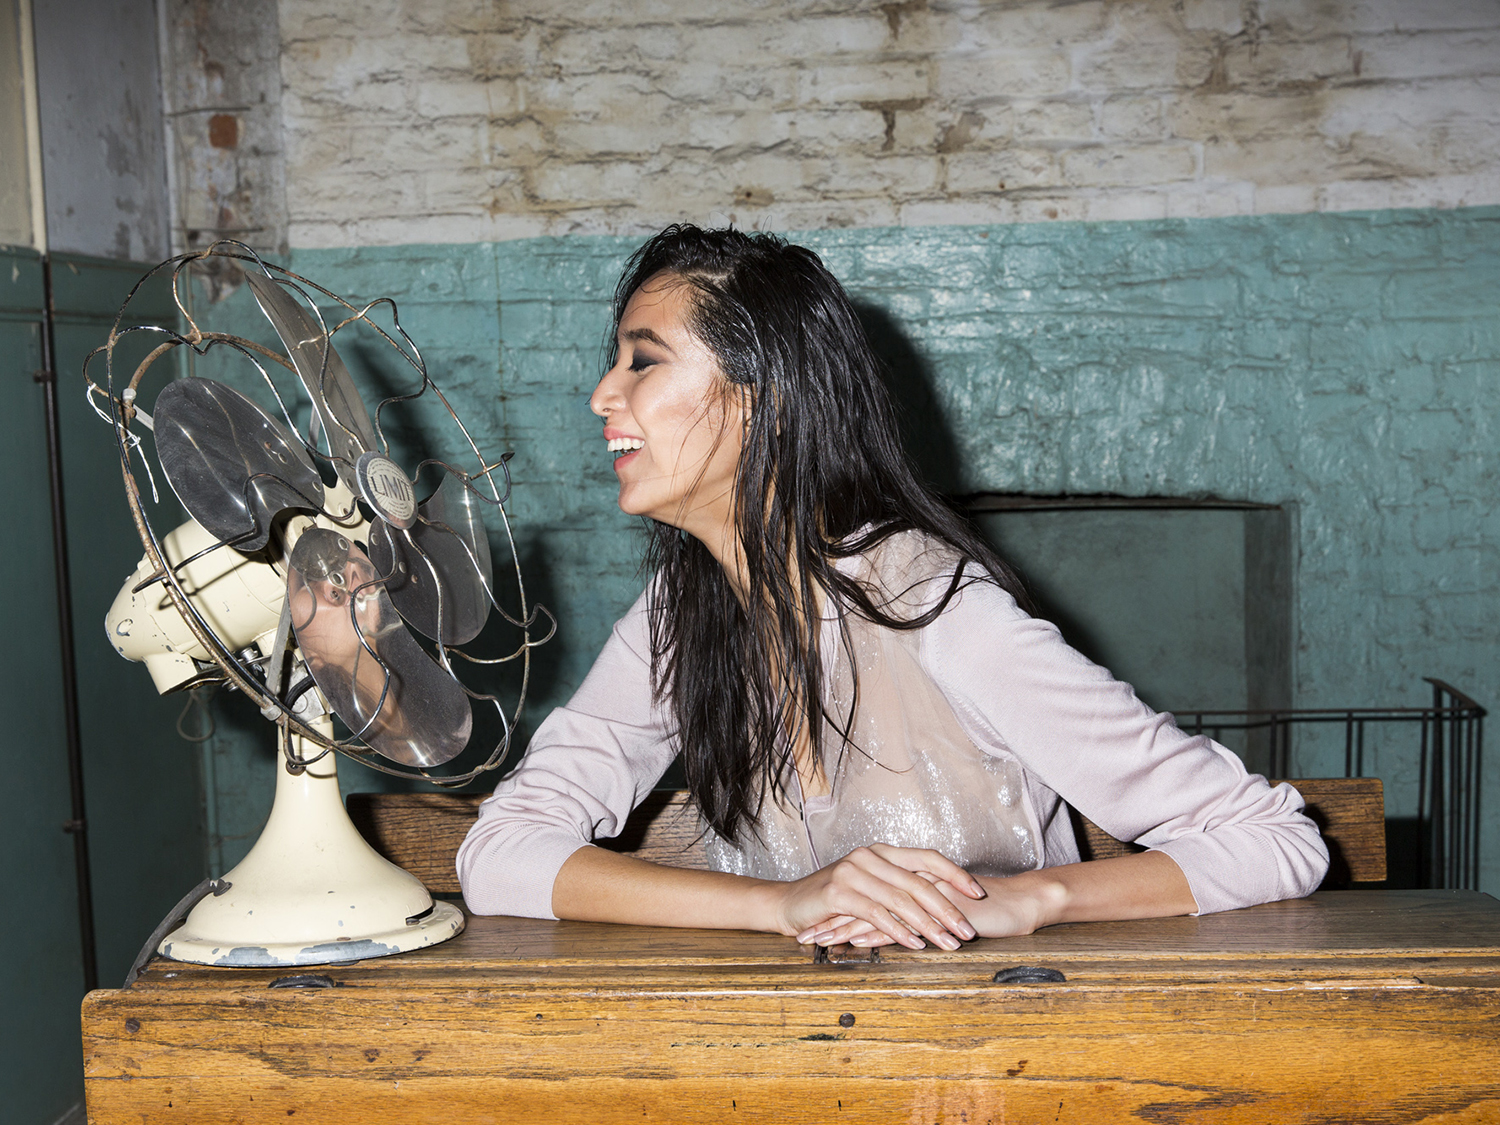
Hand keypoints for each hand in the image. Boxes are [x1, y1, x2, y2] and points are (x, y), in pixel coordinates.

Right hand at [772, 844, 985, 950]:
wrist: (787, 904)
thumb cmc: (830, 901)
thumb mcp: (867, 888)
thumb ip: (897, 889)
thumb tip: (939, 903)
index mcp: (881, 852)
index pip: (928, 858)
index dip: (955, 875)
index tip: (978, 894)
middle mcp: (869, 856)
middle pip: (919, 881)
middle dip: (948, 909)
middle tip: (968, 931)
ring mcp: (853, 872)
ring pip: (902, 899)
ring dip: (929, 925)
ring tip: (949, 944)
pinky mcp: (839, 892)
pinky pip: (878, 913)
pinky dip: (900, 931)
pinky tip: (915, 945)